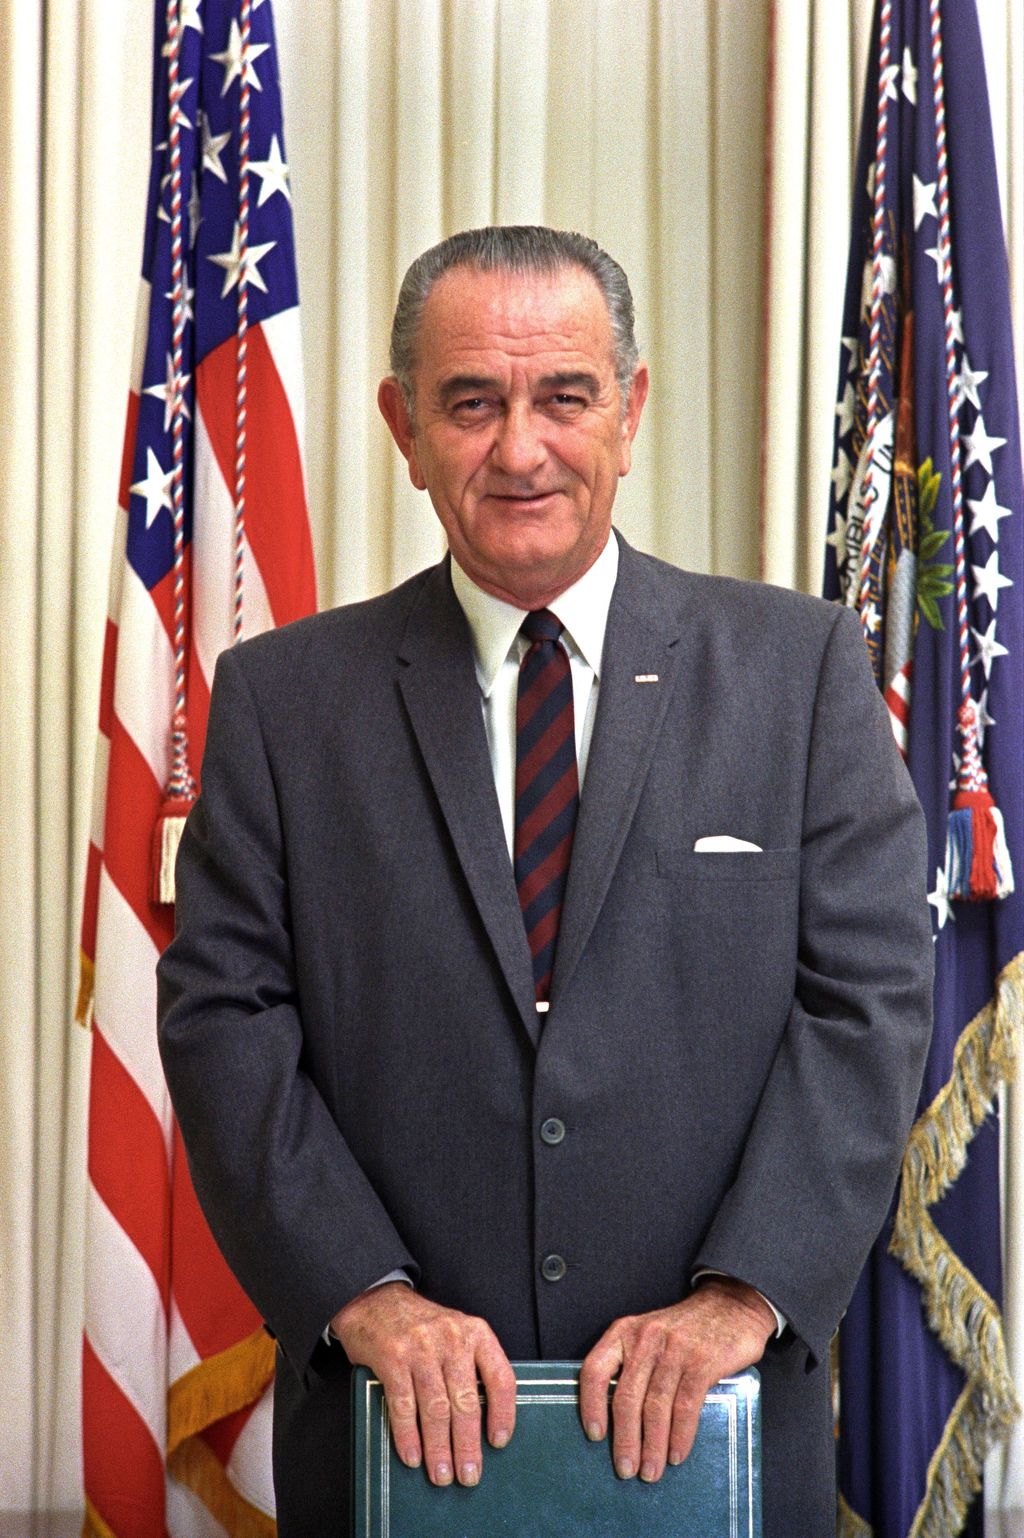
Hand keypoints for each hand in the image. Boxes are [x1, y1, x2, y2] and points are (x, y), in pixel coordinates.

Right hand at [331, 1282, 515, 1486]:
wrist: (375, 1300)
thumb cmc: (422, 1327)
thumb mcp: (455, 1333)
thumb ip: (470, 1366)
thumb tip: (482, 1425)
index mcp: (475, 1332)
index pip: (500, 1377)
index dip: (503, 1413)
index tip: (499, 1442)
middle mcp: (451, 1338)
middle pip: (466, 1402)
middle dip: (467, 1445)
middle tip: (468, 1475)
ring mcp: (420, 1347)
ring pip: (436, 1409)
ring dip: (439, 1448)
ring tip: (442, 1474)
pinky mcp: (392, 1357)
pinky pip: (403, 1405)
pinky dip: (408, 1436)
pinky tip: (413, 1456)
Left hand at [578, 1277, 773, 1482]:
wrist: (730, 1305)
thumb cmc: (684, 1330)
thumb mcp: (649, 1335)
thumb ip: (633, 1366)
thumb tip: (618, 1421)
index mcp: (624, 1332)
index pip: (595, 1370)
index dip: (590, 1406)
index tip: (595, 1436)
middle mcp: (645, 1339)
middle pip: (626, 1398)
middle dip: (625, 1441)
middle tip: (626, 1470)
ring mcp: (674, 1350)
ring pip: (655, 1407)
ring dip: (652, 1446)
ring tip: (651, 1471)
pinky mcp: (702, 1361)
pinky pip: (685, 1406)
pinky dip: (680, 1435)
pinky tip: (677, 1454)